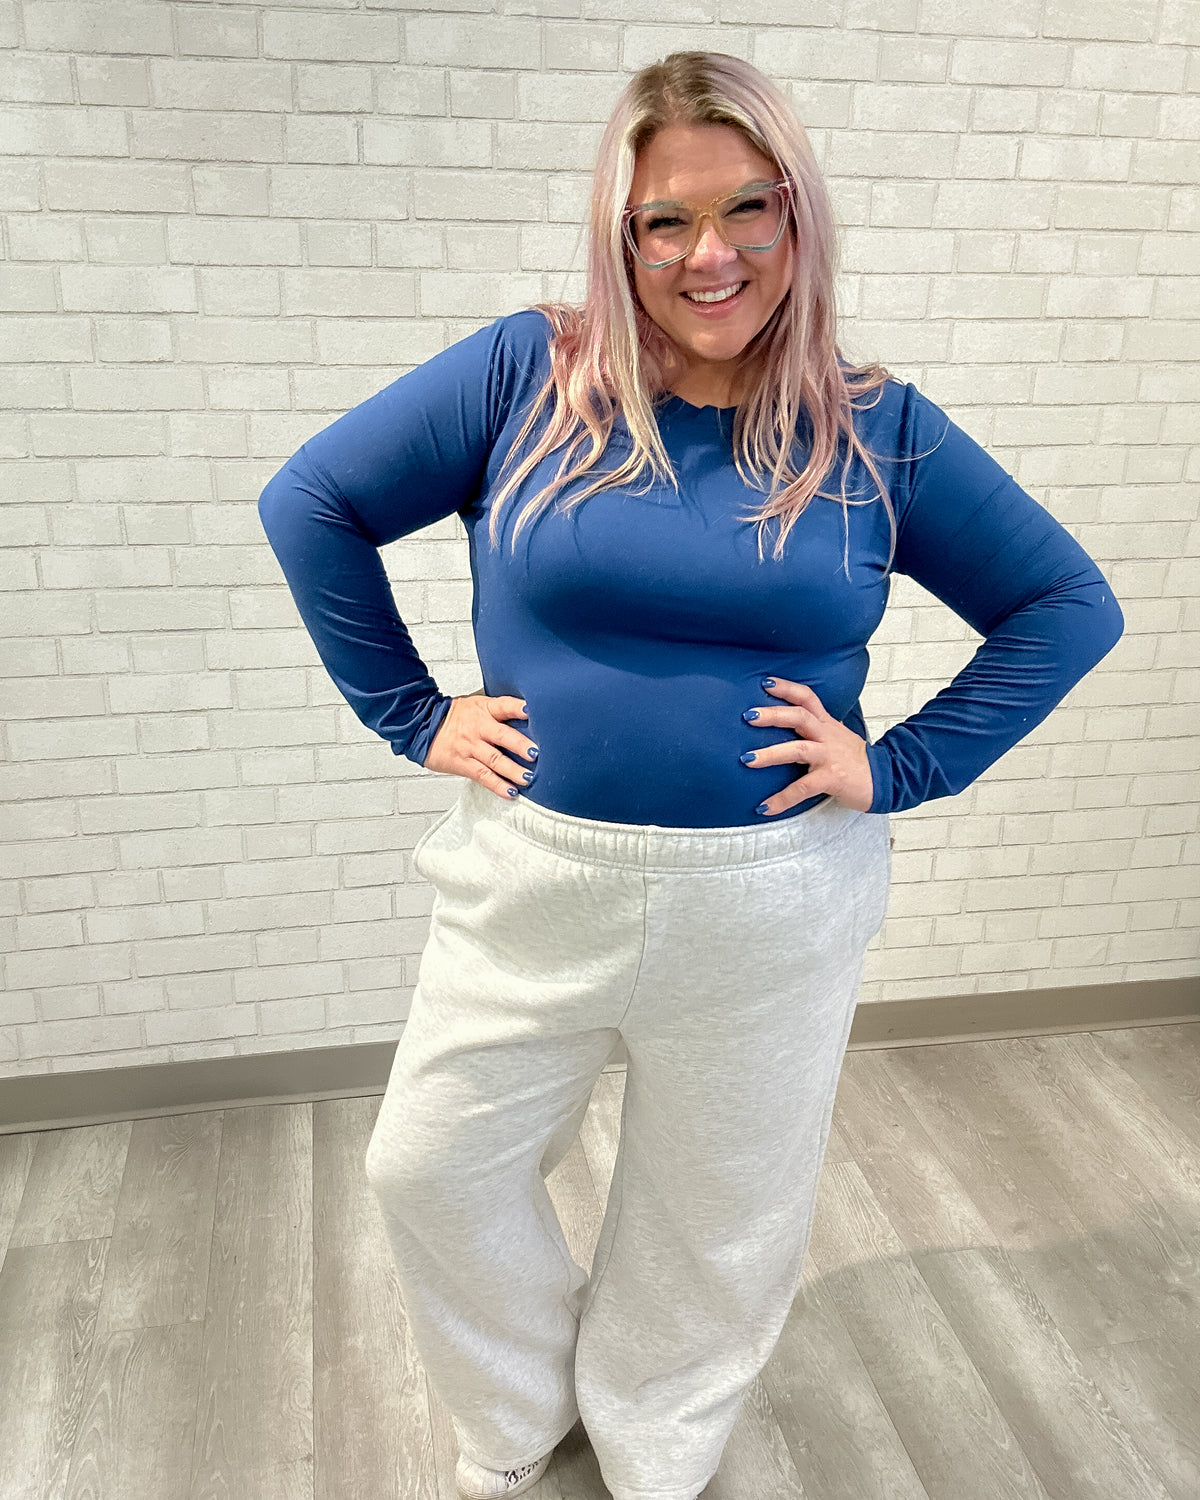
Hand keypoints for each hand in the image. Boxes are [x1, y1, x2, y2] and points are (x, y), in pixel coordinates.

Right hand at [423, 690, 538, 799]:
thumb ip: (499, 712)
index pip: (503, 705)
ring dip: (512, 770)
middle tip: (535, 753)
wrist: (422, 725)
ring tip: (527, 777)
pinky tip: (510, 791)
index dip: (517, 707)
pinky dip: (497, 785)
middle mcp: (478, 727)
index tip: (531, 711)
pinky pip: (482, 776)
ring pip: (494, 760)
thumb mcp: (477, 705)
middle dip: (519, 745)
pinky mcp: (462, 763)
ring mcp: (470, 746)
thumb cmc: (455, 716)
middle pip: (501, 735)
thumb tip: (529, 718)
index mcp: (484, 709)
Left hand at [741, 679, 873, 814]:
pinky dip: (782, 798)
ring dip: (770, 754)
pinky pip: (803, 788)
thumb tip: (785, 728)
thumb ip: (815, 730)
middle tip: (748, 716)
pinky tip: (765, 807)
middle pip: (800, 716)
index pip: (808, 698)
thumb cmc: (855, 761)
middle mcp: (827, 736)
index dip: (787, 688)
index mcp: (827, 724)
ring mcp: (830, 756)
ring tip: (747, 760)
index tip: (766, 683)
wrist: (886, 779)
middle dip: (773, 715)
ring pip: (798, 749)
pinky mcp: (832, 778)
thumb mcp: (836, 737)